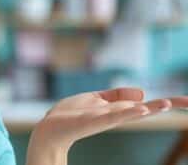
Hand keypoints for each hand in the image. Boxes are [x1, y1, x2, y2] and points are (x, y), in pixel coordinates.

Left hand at [33, 87, 187, 149]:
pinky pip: (112, 117)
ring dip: (150, 108)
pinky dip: (126, 113)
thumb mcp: (96, 99)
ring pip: (132, 112)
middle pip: (145, 109)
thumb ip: (117, 95)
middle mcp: (116, 115)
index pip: (147, 105)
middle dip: (166, 105)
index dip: (167, 103)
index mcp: (119, 110)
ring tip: (169, 103)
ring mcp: (106, 119)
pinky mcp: (93, 121)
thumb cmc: (72, 114)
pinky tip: (140, 110)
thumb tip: (143, 93)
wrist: (51, 127)